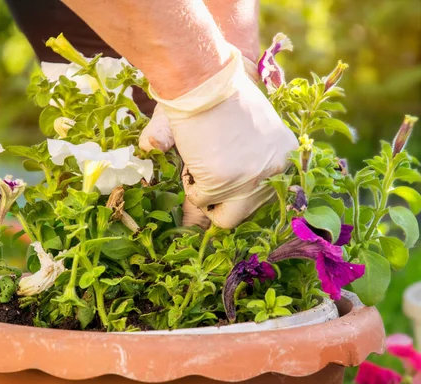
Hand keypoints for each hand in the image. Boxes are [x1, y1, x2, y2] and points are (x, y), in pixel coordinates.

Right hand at [140, 50, 296, 228]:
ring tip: (201, 162)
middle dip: (223, 204)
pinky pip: (200, 199)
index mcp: (286, 156)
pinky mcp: (223, 182)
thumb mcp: (247, 130)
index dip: (240, 192)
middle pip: (248, 213)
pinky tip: (194, 156)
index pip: (266, 195)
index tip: (225, 183)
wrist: (206, 75)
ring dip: (206, 193)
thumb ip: (244, 164)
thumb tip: (228, 184)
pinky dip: (190, 183)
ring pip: (224, 215)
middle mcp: (275, 172)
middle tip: (208, 182)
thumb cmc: (221, 94)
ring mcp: (250, 180)